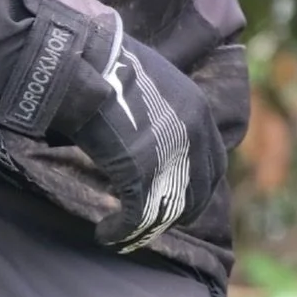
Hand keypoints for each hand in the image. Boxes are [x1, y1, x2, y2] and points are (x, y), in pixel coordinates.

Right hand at [67, 35, 225, 250]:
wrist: (82, 63)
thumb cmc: (107, 67)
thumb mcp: (154, 84)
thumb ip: (166, 113)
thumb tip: (156, 141)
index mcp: (199, 110)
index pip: (214, 165)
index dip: (197, 189)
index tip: (177, 200)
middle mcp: (192, 135)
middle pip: (197, 193)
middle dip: (175, 213)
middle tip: (150, 223)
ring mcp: (168, 154)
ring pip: (167, 210)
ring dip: (144, 229)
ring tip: (120, 233)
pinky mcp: (139, 172)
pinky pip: (138, 217)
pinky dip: (122, 232)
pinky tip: (105, 233)